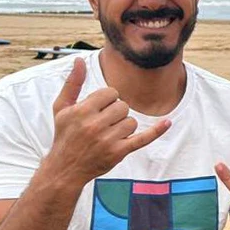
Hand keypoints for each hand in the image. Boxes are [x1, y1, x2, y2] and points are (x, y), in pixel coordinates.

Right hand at [47, 58, 170, 185]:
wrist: (65, 169)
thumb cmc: (64, 135)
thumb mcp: (61, 108)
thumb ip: (72, 83)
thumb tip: (80, 60)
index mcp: (82, 111)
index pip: (110, 93)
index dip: (107, 99)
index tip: (98, 109)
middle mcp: (94, 125)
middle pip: (122, 106)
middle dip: (115, 113)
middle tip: (103, 123)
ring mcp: (108, 140)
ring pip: (131, 121)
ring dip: (123, 126)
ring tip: (109, 133)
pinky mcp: (118, 152)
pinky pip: (143, 138)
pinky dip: (156, 131)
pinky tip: (167, 123)